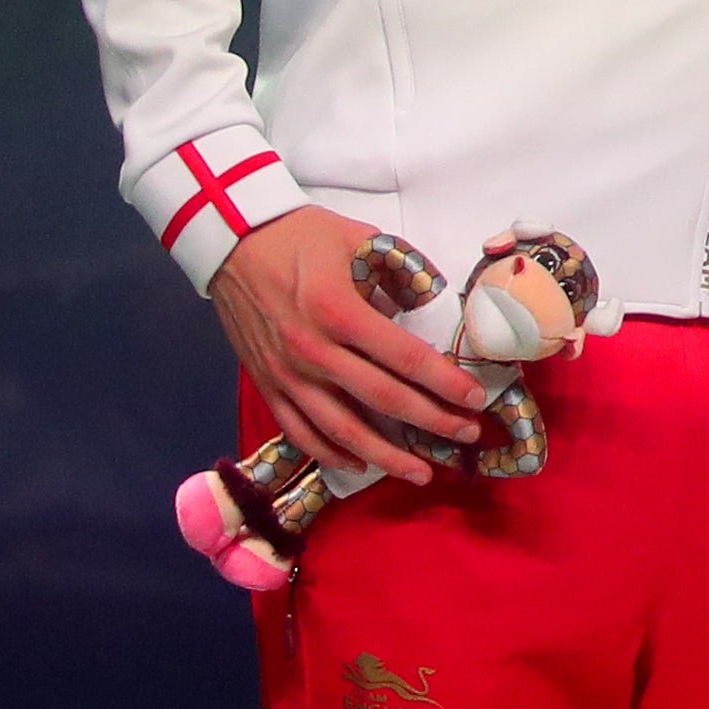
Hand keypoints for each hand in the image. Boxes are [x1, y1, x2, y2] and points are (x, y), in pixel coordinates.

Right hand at [208, 208, 490, 484]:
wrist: (232, 241)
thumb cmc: (301, 236)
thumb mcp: (360, 238)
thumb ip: (401, 270)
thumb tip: (433, 301)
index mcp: (340, 311)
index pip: (405, 358)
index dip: (445, 383)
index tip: (475, 399)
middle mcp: (313, 352)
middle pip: (382, 399)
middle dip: (431, 422)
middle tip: (466, 435)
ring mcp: (287, 374)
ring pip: (342, 430)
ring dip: (385, 456)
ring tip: (420, 472)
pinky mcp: (267, 385)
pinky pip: (301, 431)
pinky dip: (331, 453)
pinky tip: (360, 464)